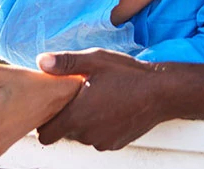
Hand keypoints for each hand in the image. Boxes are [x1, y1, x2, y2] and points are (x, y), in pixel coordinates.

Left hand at [35, 49, 172, 149]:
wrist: (162, 91)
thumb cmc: (129, 74)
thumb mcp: (95, 60)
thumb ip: (65, 63)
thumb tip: (41, 61)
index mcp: (76, 116)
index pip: (45, 134)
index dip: (46, 121)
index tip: (55, 107)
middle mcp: (86, 134)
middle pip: (64, 134)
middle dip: (67, 119)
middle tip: (80, 98)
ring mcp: (102, 141)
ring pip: (83, 136)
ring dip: (85, 124)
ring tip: (99, 101)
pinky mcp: (116, 143)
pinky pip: (100, 138)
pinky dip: (102, 128)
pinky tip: (113, 109)